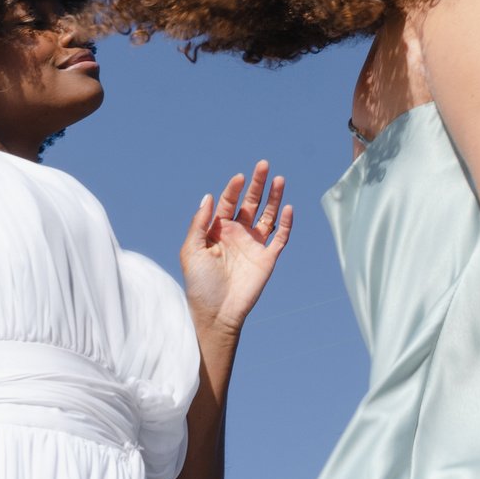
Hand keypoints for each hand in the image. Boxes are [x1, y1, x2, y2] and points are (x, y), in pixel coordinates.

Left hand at [178, 162, 293, 334]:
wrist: (216, 314)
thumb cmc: (200, 284)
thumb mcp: (191, 251)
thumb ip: (199, 223)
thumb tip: (209, 196)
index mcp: (218, 230)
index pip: (229, 202)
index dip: (234, 189)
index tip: (239, 178)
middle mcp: (238, 234)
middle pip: (251, 202)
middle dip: (257, 184)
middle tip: (263, 164)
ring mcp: (254, 245)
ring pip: (267, 215)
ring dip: (274, 197)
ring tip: (279, 179)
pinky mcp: (268, 258)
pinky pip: (280, 237)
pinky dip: (286, 223)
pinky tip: (288, 209)